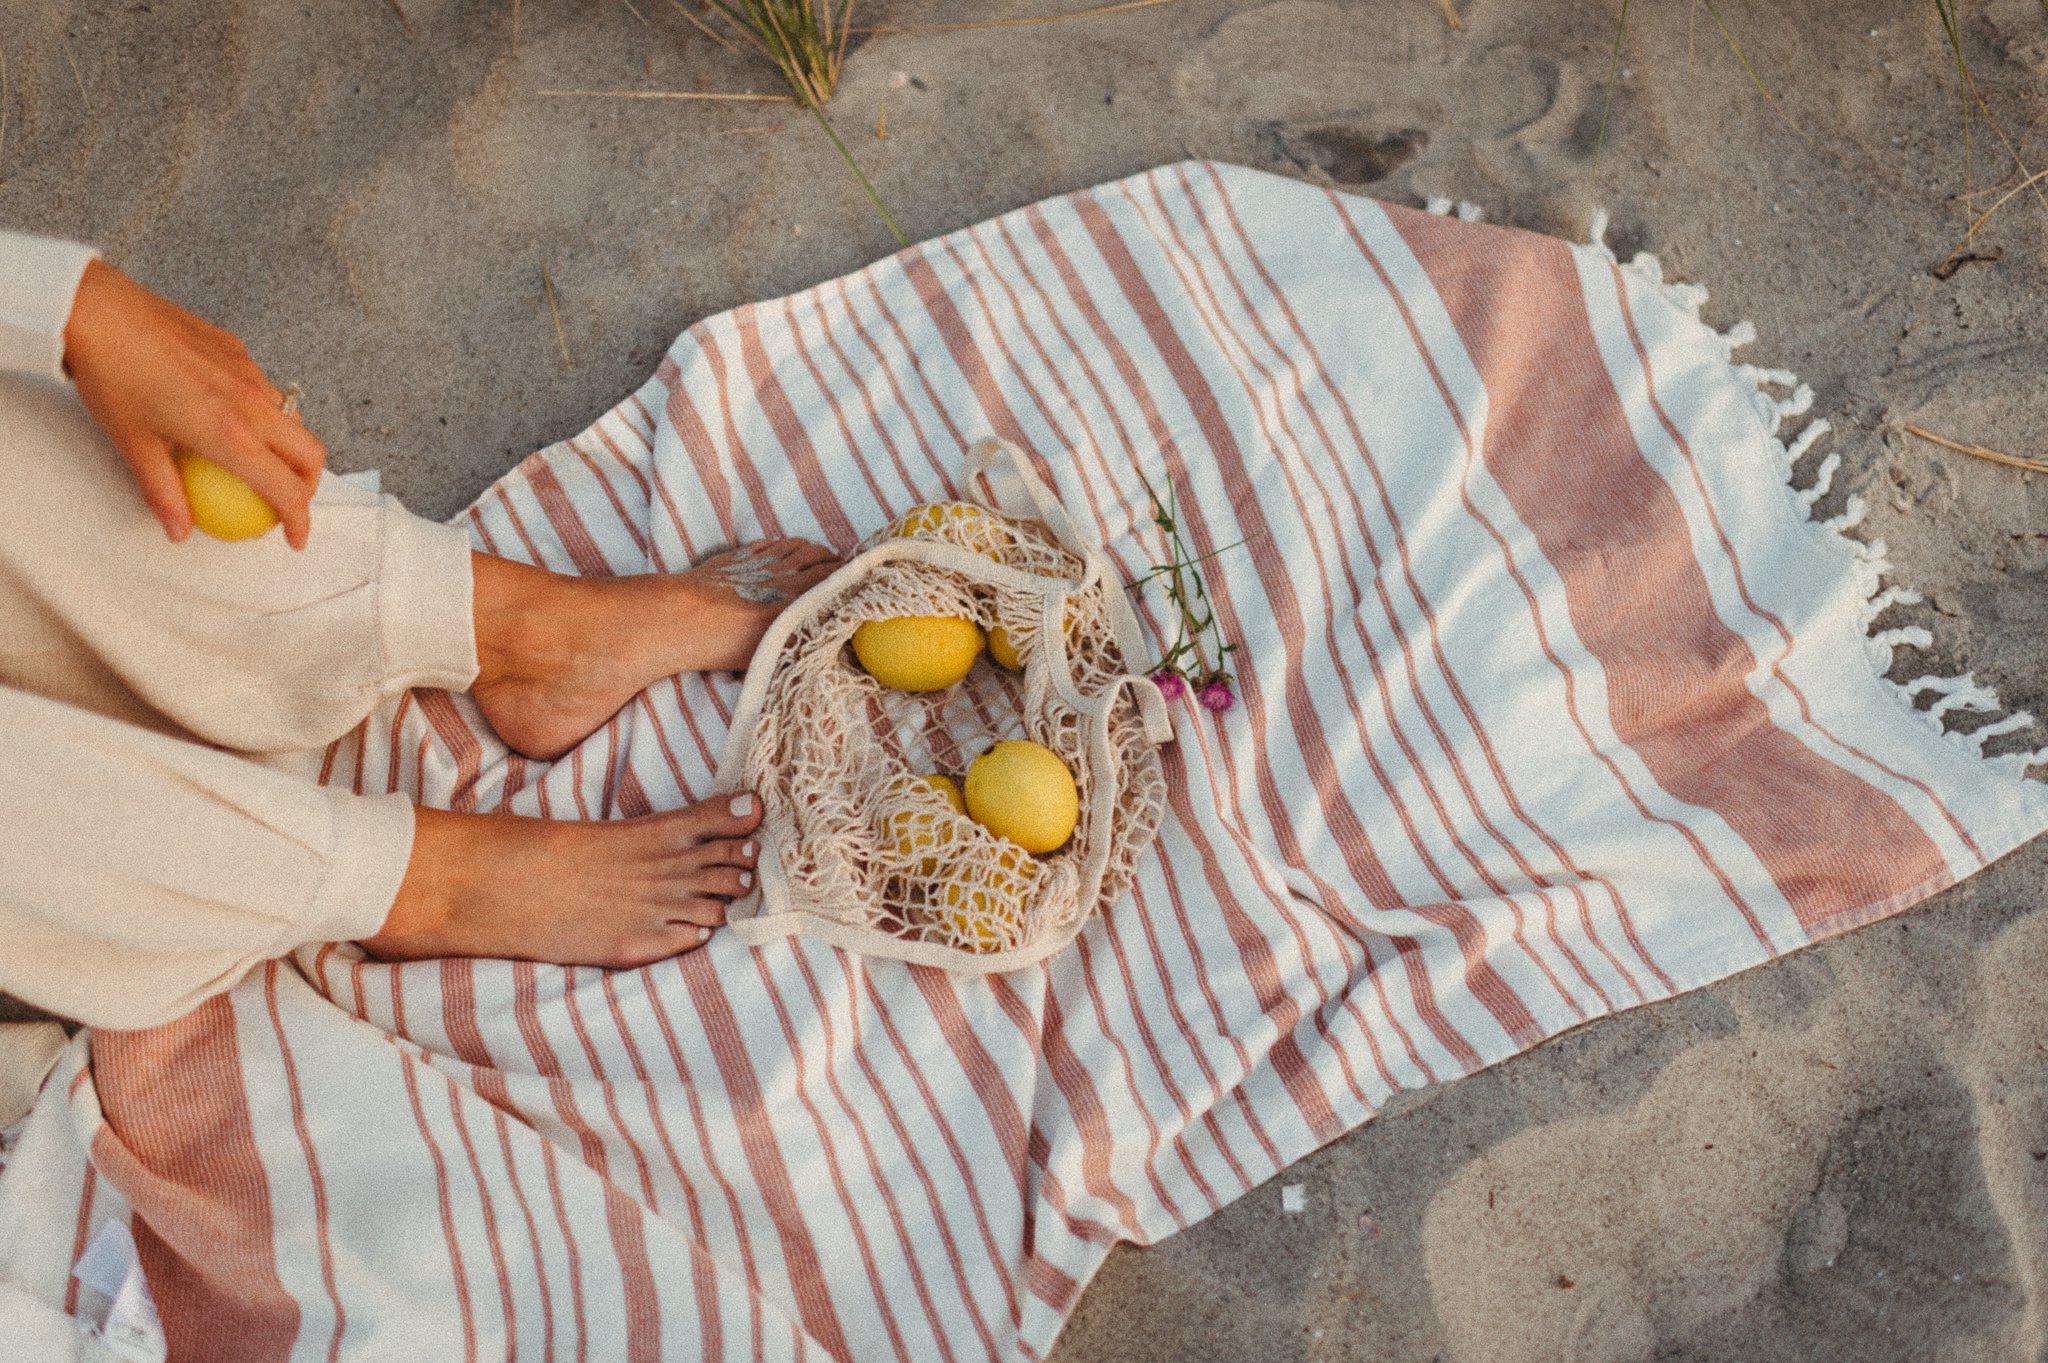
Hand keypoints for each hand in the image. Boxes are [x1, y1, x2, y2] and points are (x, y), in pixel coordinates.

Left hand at [61, 260, 326, 548]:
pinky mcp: (237, 350)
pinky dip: (263, 413)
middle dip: (308, 485)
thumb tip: (178, 529)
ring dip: (287, 447)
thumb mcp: (134, 444)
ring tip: (257, 458)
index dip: (298, 521)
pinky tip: (227, 413)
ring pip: (293, 419)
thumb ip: (164, 493)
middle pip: (310, 455)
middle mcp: (251, 403)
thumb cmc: (111, 373)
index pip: (287, 490)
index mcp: (231, 434)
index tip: (294, 536)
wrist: (98, 310)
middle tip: (285, 500)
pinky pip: (267, 389)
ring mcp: (248, 373)